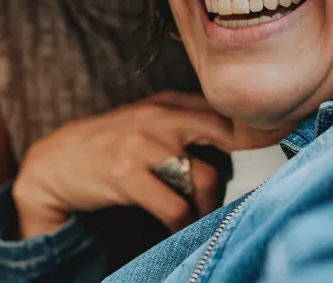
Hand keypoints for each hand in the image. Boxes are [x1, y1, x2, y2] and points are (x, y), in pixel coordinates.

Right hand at [12, 92, 234, 238]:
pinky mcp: (126, 175)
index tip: (275, 151)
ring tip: (204, 217)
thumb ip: (187, 124)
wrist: (56, 162)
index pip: (226, 111)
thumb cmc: (111, 145)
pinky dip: (184, 223)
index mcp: (168, 103)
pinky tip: (180, 229)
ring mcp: (142, 145)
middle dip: (247, 162)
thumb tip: (241, 143)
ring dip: (210, 205)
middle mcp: (160, 118)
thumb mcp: (148, 122)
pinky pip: (174, 206)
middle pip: (225, 133)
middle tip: (252, 187)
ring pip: (204, 177)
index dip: (256, 132)